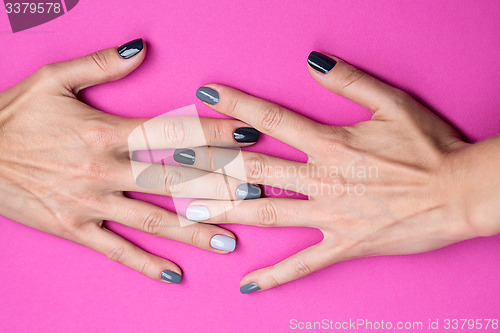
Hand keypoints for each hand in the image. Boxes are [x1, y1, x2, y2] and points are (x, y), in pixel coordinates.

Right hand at [0, 39, 261, 282]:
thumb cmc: (12, 116)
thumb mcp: (53, 79)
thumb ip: (101, 64)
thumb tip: (141, 48)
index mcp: (104, 131)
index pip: (172, 132)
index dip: (213, 132)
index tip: (248, 134)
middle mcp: (104, 170)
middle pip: (173, 179)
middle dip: (217, 185)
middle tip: (257, 192)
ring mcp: (91, 203)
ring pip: (152, 219)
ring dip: (193, 230)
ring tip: (230, 240)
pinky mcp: (75, 228)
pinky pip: (116, 250)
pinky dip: (145, 264)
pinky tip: (174, 274)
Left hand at [184, 51, 499, 292]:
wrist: (459, 193)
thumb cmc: (429, 147)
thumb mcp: (393, 103)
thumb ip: (350, 81)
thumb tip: (313, 61)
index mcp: (330, 143)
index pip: (271, 119)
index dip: (236, 104)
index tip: (205, 94)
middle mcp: (321, 179)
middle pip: (255, 168)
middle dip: (213, 162)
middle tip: (177, 159)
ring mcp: (329, 215)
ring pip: (266, 213)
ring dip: (226, 210)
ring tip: (189, 210)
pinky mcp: (343, 245)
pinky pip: (303, 263)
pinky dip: (275, 275)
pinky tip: (247, 283)